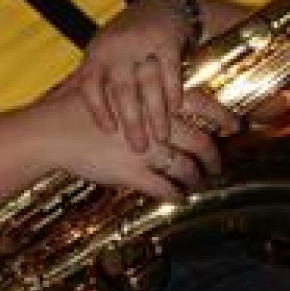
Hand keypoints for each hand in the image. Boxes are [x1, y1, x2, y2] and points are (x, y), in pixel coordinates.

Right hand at [46, 73, 233, 201]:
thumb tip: (167, 101)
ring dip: (197, 179)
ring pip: (186, 168)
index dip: (224, 117)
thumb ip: (146, 97)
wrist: (54, 130)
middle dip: (213, 158)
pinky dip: (175, 195)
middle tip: (217, 166)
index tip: (235, 126)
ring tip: (198, 184)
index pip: (203, 105)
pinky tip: (179, 199)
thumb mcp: (119, 91)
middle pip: (201, 142)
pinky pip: (163, 189)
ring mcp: (146, 150)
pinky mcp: (131, 173)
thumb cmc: (83, 110)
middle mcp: (156, 124)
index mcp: (156, 100)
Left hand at [71, 0, 234, 163]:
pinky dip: (173, 91)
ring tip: (161, 137)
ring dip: (156, 112)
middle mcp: (116, 49)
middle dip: (132, 120)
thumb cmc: (121, 41)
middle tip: (139, 148)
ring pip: (149, 82)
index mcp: (95, 55)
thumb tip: (47, 107)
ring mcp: (141, 44)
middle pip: (123, 89)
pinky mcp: (165, 41)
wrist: (156, 8)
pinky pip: (170, 70)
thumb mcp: (97, 55)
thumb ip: (79, 81)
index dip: (98, 109)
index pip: (91, 84)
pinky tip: (176, 110)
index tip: (108, 132)